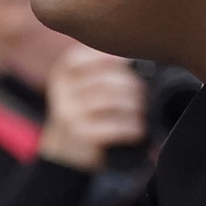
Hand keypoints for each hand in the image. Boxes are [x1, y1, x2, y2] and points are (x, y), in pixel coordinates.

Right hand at [37, 45, 148, 170]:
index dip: (108, 57)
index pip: (82, 57)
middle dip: (131, 85)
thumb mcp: (82, 85)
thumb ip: (102, 69)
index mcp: (63, 74)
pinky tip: (136, 129)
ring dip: (134, 106)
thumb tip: (134, 60)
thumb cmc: (84, 111)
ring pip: (111, 100)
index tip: (128, 63)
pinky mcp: (81, 134)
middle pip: (105, 79)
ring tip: (140, 112)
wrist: (65, 148)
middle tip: (142, 94)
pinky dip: (132, 127)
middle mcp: (63, 92)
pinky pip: (114, 125)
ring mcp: (70, 113)